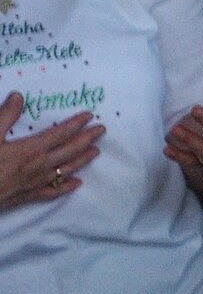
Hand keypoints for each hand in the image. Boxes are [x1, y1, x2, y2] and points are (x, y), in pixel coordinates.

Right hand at [0, 94, 103, 212]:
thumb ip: (5, 116)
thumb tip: (18, 96)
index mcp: (31, 149)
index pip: (61, 133)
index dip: (76, 124)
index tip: (90, 115)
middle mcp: (39, 166)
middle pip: (70, 151)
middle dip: (87, 139)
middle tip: (102, 131)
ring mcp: (35, 183)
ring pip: (66, 170)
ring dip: (82, 160)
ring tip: (96, 152)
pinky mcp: (28, 196)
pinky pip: (53, 192)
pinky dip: (66, 187)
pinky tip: (77, 183)